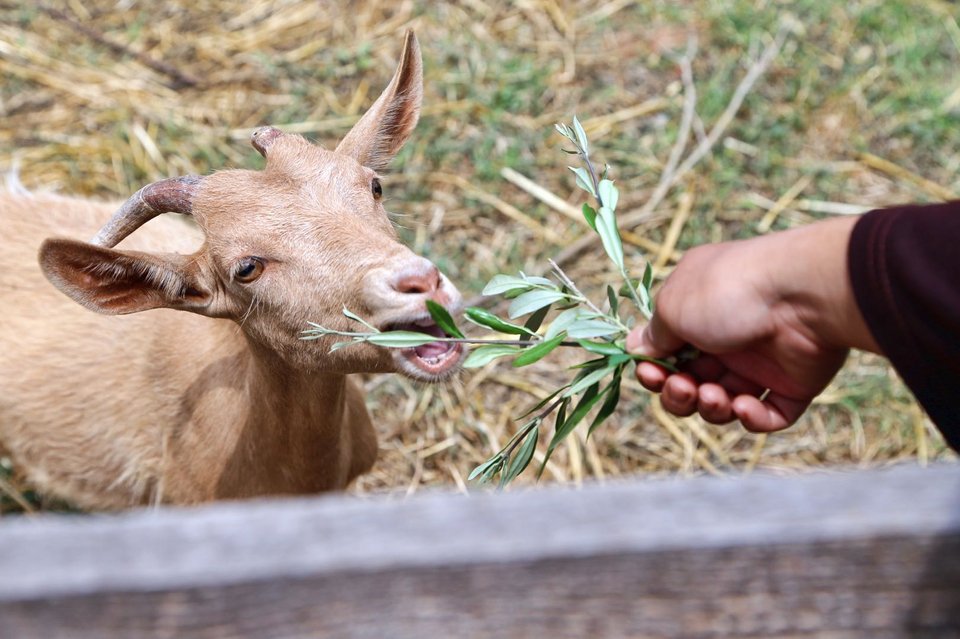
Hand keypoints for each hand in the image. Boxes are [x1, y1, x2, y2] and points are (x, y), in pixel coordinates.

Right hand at [626, 216, 878, 432]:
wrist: (803, 294)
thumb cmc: (728, 291)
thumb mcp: (674, 306)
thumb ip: (653, 334)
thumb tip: (634, 347)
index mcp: (697, 311)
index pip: (666, 351)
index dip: (653, 369)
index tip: (650, 372)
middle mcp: (726, 336)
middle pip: (690, 382)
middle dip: (678, 394)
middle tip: (684, 388)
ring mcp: (760, 361)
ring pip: (722, 402)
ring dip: (710, 407)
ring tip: (715, 395)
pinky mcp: (792, 384)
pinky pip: (767, 415)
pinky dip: (750, 419)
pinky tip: (744, 406)